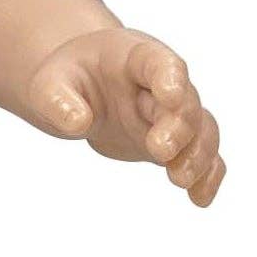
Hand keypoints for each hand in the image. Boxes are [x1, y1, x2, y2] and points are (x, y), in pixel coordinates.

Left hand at [26, 29, 225, 207]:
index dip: (169, 77)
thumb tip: (77, 122)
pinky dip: (207, 176)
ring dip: (198, 154)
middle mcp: (162, 84)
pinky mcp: (175, 142)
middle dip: (178, 126)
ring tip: (181, 181)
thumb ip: (58, 100)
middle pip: (184, 101)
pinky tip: (200, 199)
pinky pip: (202, 156)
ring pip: (201, 130)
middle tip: (160, 151)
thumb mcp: (49, 84)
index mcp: (133, 57)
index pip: (158, 61)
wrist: (81, 91)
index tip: (170, 97)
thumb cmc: (68, 80)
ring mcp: (172, 114)